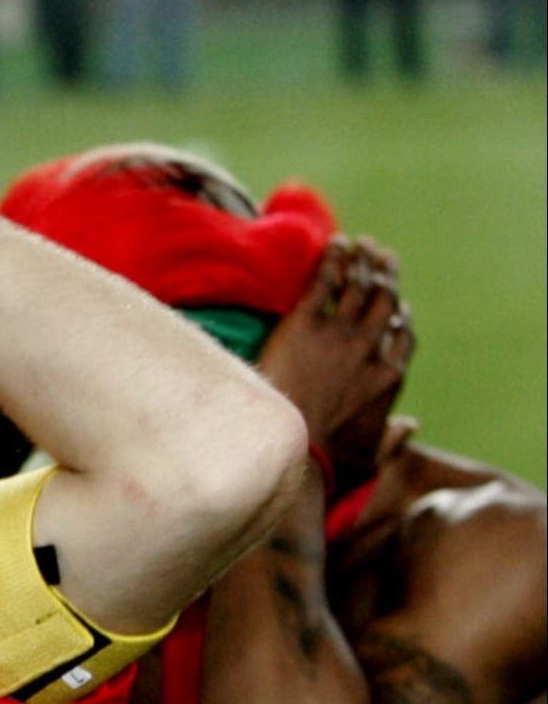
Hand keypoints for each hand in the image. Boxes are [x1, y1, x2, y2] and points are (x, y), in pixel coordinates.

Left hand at [256, 236, 410, 449]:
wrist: (292, 450)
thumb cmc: (327, 459)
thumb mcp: (370, 456)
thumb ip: (392, 438)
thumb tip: (410, 426)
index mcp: (388, 377)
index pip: (404, 335)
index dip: (401, 314)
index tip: (397, 302)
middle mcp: (370, 350)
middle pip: (387, 302)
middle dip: (388, 276)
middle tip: (383, 256)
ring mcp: (339, 336)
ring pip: (360, 287)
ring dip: (364, 261)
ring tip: (361, 243)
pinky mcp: (304, 326)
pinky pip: (324, 283)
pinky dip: (333, 260)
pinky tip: (334, 244)